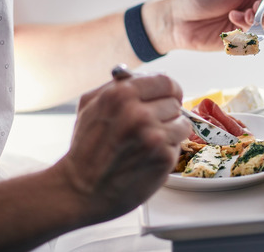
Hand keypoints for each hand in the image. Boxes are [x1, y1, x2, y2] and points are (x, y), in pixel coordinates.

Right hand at [53, 71, 189, 224]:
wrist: (81, 189)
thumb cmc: (85, 148)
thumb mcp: (89, 105)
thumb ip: (116, 85)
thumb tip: (143, 75)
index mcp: (121, 94)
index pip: (165, 81)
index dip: (168, 90)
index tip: (167, 97)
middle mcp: (139, 113)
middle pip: (175, 102)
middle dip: (166, 112)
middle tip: (151, 125)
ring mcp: (153, 136)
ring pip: (182, 123)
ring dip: (170, 132)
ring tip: (149, 142)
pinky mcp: (164, 157)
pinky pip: (178, 145)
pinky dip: (167, 150)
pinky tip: (148, 156)